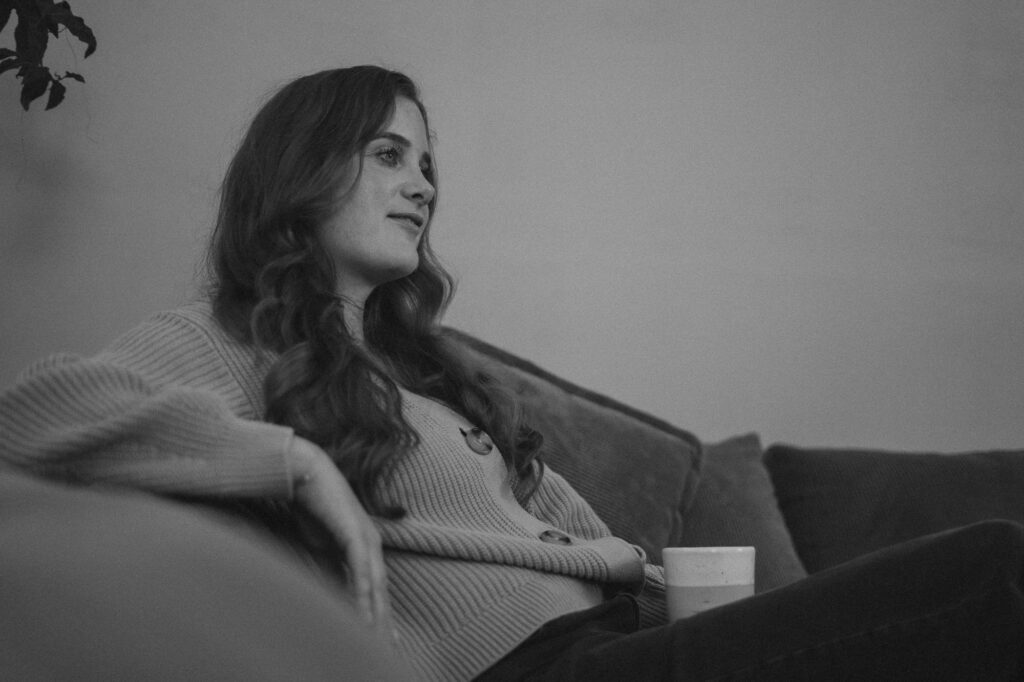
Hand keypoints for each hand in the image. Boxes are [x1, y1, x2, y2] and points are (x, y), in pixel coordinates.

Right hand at [287, 436, 390, 628]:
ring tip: (379, 641)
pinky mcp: (355, 534)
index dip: (382, 615)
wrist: (306, 474)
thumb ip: (330, 568)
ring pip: (375, 586)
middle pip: (381, 591)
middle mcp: (372, 544)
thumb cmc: (312, 507)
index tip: (387, 641)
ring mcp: (367, 539)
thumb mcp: (322, 547)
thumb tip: (332, 591)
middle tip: (390, 649)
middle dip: (385, 622)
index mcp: (366, 547)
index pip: (377, 588)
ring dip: (377, 615)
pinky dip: (363, 595)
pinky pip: (361, 571)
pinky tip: (364, 614)